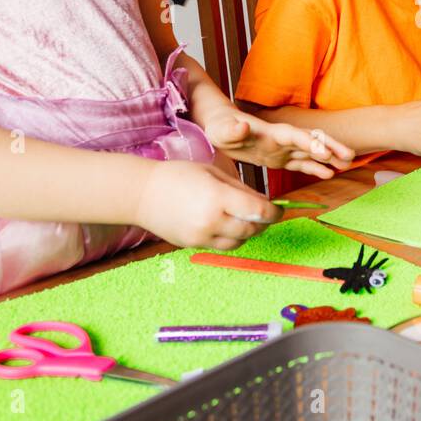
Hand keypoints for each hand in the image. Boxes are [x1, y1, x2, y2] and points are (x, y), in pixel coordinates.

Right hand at [134, 160, 278, 249]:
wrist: (141, 194)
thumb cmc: (178, 175)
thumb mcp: (213, 173)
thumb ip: (241, 189)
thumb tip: (264, 202)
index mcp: (218, 197)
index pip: (258, 211)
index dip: (274, 212)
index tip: (279, 209)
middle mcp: (211, 220)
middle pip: (252, 229)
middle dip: (263, 223)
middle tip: (266, 214)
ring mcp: (201, 236)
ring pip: (239, 242)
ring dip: (248, 232)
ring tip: (245, 219)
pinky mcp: (193, 245)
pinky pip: (222, 246)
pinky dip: (231, 238)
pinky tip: (227, 225)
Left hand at [206, 110, 353, 179]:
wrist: (221, 128)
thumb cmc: (220, 128)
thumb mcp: (223, 130)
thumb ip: (234, 129)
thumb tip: (242, 125)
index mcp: (272, 132)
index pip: (295, 136)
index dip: (310, 142)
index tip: (326, 151)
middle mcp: (282, 139)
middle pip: (311, 141)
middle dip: (331, 146)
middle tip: (350, 156)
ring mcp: (283, 148)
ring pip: (311, 152)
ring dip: (329, 157)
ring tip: (347, 164)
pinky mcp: (280, 158)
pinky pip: (301, 163)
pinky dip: (315, 168)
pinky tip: (328, 174)